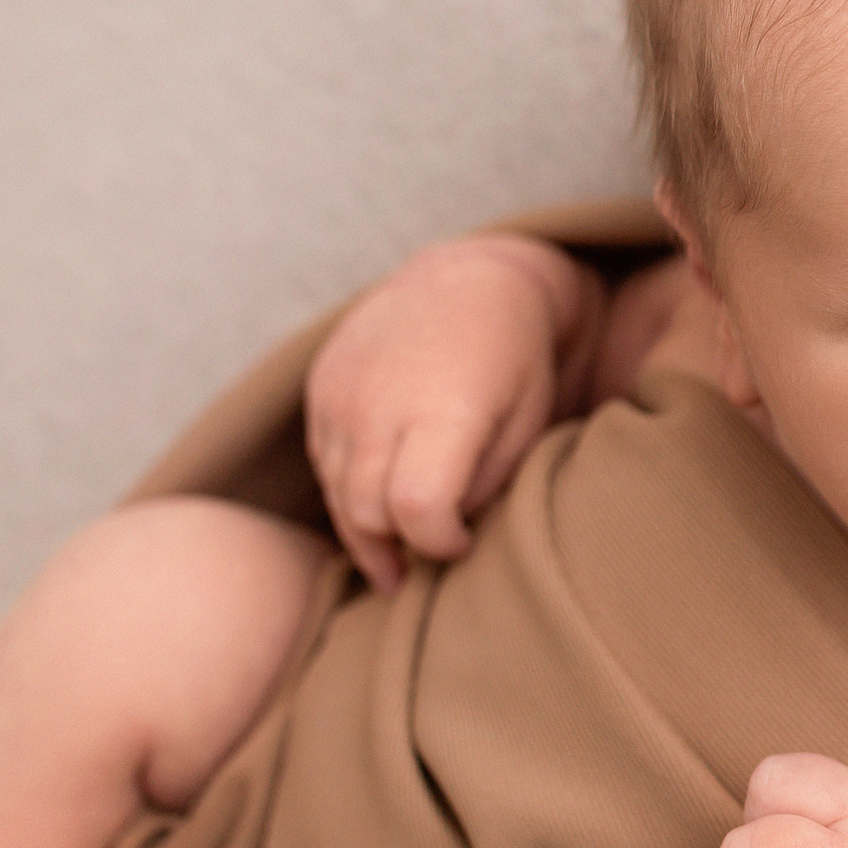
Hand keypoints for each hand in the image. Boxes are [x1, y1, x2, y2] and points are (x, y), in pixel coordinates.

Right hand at [305, 236, 597, 591]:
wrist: (469, 278)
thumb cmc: (515, 360)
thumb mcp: (526, 422)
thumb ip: (485, 484)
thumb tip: (445, 538)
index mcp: (442, 409)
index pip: (416, 509)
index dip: (439, 544)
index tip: (462, 545)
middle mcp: (378, 402)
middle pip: (367, 513)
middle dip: (397, 550)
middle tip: (423, 569)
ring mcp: (341, 394)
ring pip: (337, 496)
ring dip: (366, 533)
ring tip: (396, 560)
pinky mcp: (320, 389)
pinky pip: (324, 464)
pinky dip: (348, 492)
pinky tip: (378, 506)